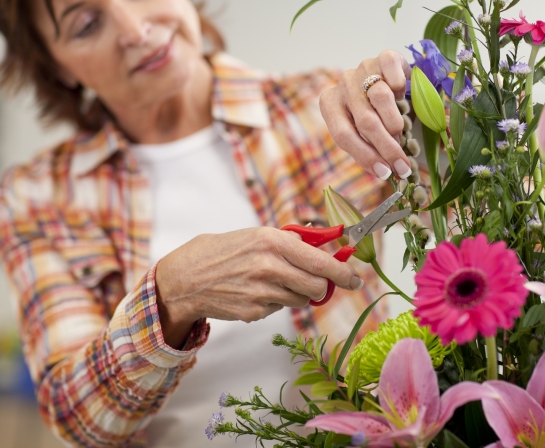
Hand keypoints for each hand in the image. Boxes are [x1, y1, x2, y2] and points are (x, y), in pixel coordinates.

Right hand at [155, 227, 363, 347]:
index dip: (342, 272)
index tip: (355, 278)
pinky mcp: (254, 311)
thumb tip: (325, 239)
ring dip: (297, 294)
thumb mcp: (257, 235)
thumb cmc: (224, 251)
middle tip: (316, 283)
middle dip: (321, 286)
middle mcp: (269, 266)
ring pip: (301, 300)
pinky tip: (257, 292)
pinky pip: (280, 309)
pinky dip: (276, 302)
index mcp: (272, 241)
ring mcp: (261, 292)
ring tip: (275, 282)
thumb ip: (292, 240)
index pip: (320, 261)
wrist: (187, 278)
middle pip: (317, 286)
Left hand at [320, 50, 411, 180]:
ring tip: (401, 133)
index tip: (384, 172)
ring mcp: (363, 68)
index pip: (343, 135)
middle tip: (402, 165)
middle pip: (365, 121)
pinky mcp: (384, 57)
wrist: (387, 80)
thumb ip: (367, 148)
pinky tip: (402, 95)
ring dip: (394, 122)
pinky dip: (400, 86)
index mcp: (330, 104)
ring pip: (380, 97)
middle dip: (386, 147)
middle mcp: (343, 84)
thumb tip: (384, 173)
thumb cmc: (373, 112)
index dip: (365, 156)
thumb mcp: (362, 131)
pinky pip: (393, 71)